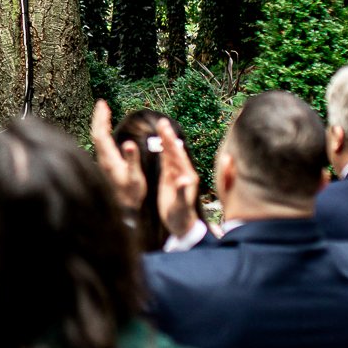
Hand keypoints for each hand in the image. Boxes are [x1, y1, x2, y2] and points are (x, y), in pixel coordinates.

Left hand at [90, 101, 146, 213]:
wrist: (124, 210)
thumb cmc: (131, 195)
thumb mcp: (135, 178)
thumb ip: (132, 160)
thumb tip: (129, 143)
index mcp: (109, 159)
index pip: (101, 134)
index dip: (101, 118)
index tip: (103, 103)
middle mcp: (102, 159)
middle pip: (96, 133)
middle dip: (98, 117)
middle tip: (101, 103)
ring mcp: (102, 162)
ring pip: (97, 139)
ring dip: (100, 124)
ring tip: (104, 112)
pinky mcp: (105, 165)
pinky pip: (100, 144)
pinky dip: (102, 132)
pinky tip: (106, 131)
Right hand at [153, 120, 199, 240]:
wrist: (181, 226)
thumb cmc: (181, 217)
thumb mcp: (181, 206)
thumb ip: (182, 192)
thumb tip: (183, 180)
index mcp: (187, 176)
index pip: (177, 156)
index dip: (171, 143)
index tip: (165, 130)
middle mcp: (183, 173)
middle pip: (174, 151)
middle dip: (168, 137)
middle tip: (161, 122)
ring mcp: (177, 175)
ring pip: (171, 154)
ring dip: (166, 141)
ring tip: (161, 126)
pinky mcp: (171, 179)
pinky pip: (167, 162)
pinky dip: (164, 151)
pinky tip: (161, 144)